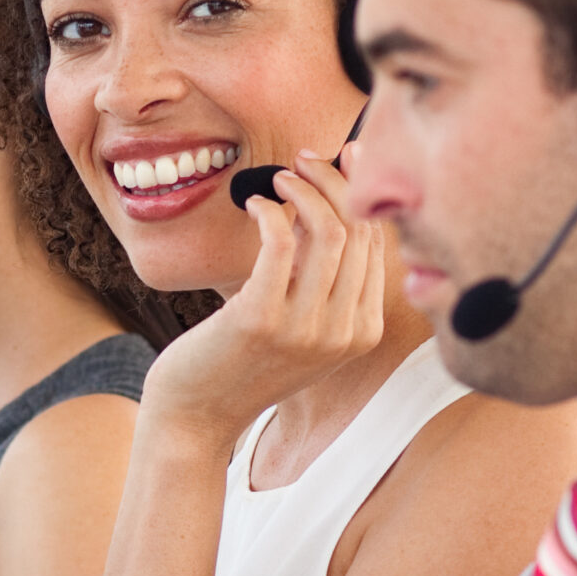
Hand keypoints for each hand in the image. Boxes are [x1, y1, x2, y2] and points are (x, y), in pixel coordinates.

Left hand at [140, 148, 385, 448]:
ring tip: (280, 177)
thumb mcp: (301, 323)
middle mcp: (343, 333)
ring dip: (303, 190)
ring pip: (328, 232)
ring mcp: (305, 329)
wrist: (199, 416)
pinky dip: (270, 211)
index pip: (377, 246)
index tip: (343, 159)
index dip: (361, 194)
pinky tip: (254, 205)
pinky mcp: (260, 319)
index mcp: (363, 332)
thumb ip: (322, 274)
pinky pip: (279, 243)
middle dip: (334, 181)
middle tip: (304, 160)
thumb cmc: (244, 362)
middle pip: (357, 232)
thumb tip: (329, 199)